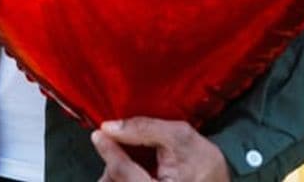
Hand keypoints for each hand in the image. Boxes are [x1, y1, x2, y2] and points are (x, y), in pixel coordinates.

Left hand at [92, 118, 229, 181]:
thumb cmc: (205, 163)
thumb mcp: (179, 136)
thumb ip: (144, 129)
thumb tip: (112, 126)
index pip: (122, 171)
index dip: (109, 150)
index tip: (99, 134)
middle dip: (112, 163)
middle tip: (116, 145)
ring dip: (116, 172)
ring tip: (128, 159)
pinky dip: (124, 177)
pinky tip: (133, 170)